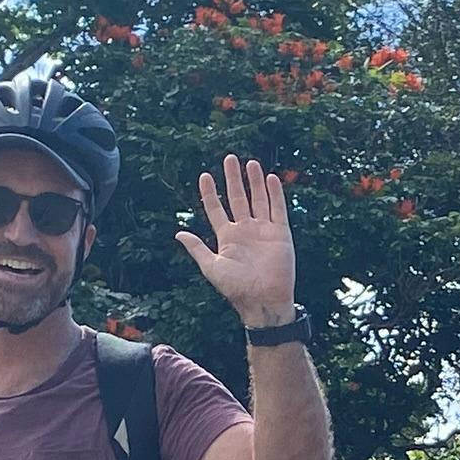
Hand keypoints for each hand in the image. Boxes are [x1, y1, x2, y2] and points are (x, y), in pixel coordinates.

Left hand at [178, 154, 299, 326]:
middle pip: (238, 198)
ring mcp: (263, 231)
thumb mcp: (212, 267)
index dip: (210, 193)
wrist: (263, 300)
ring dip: (254, 182)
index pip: (217, 209)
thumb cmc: (236, 288)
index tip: (205, 176)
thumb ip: (197, 248)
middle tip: (230, 159)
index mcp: (227, 237)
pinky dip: (275, 194)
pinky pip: (278, 209)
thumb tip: (178, 233)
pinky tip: (270, 179)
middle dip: (234, 179)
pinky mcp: (280, 234)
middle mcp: (245, 231)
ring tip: (250, 163)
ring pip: (259, 200)